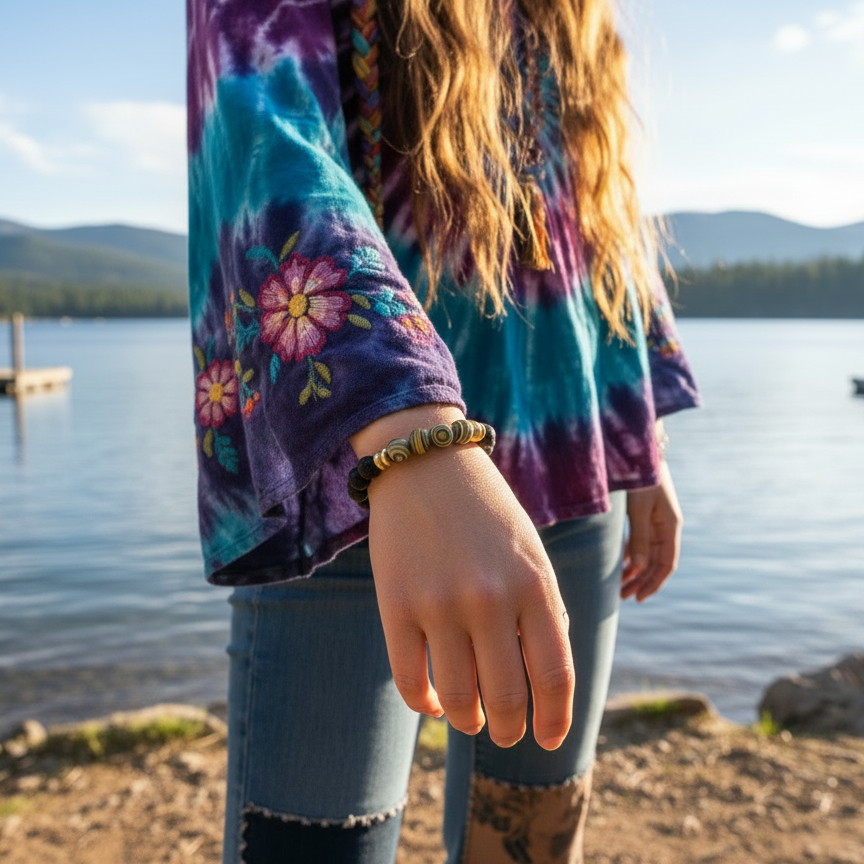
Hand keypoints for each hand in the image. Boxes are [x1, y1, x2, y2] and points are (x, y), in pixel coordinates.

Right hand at [351, 405, 573, 749]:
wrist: (426, 463)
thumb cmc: (486, 512)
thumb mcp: (531, 552)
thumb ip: (542, 611)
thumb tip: (543, 682)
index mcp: (535, 584)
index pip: (555, 676)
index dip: (555, 721)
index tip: (548, 740)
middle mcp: (490, 598)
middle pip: (507, 697)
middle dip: (511, 729)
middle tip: (508, 733)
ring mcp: (440, 603)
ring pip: (459, 699)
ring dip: (468, 722)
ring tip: (472, 721)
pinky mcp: (396, 603)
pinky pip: (410, 680)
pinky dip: (425, 704)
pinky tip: (433, 703)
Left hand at [621, 460, 682, 601]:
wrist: (640, 451)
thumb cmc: (641, 479)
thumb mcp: (639, 510)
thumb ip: (638, 538)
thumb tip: (637, 569)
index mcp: (670, 527)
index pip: (666, 564)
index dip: (654, 583)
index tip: (639, 598)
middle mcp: (665, 526)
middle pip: (656, 562)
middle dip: (641, 581)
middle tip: (622, 597)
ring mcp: (656, 520)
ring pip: (647, 552)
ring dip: (635, 569)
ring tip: (619, 585)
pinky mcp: (645, 513)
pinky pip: (640, 540)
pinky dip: (631, 553)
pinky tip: (620, 562)